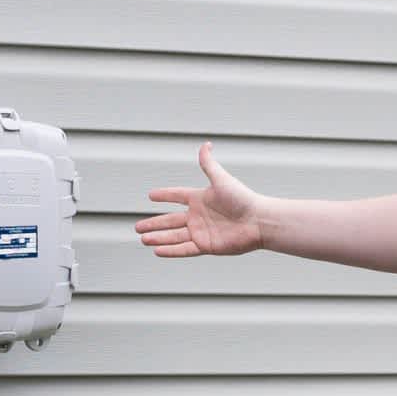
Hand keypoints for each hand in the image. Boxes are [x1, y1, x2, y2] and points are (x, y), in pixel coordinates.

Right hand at [135, 143, 265, 257]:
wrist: (258, 221)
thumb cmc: (243, 199)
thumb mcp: (221, 180)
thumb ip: (209, 164)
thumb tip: (206, 144)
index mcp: (200, 198)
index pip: (177, 195)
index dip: (165, 195)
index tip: (151, 196)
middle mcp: (198, 216)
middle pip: (170, 220)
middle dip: (154, 224)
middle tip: (138, 227)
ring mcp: (201, 232)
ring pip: (174, 236)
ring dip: (158, 237)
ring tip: (143, 239)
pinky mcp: (206, 246)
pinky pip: (184, 249)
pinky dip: (171, 250)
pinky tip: (157, 251)